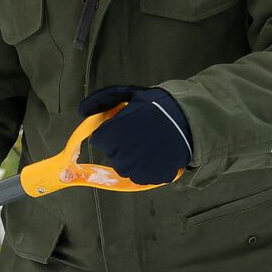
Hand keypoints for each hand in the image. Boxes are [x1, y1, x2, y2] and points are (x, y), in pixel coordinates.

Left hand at [77, 85, 193, 184]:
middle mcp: (124, 153)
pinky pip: (142, 177)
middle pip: (112, 155)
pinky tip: (155, 154)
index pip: (98, 139)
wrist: (189, 117)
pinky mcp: (155, 176)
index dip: (108, 132)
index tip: (121, 126)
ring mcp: (140, 167)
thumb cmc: (156, 105)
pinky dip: (146, 169)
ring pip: (125, 168)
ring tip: (146, 145)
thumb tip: (82, 111)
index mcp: (114, 133)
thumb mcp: (127, 94)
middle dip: (119, 145)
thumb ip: (102, 100)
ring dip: (131, 159)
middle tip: (136, 134)